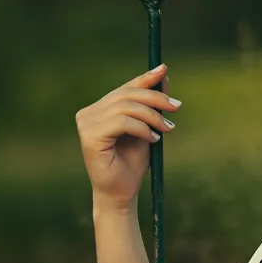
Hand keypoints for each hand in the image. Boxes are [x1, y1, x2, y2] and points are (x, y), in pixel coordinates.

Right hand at [75, 64, 179, 209]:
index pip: (124, 88)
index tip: (164, 69)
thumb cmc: (132, 163)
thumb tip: (163, 77)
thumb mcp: (147, 128)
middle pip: (126, 95)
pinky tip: (153, 139)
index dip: (144, 78)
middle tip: (176, 108)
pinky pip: (122, 122)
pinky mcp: (89, 137)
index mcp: (99, 110)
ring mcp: (85, 125)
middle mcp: (88, 114)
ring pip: (126, 107)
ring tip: (166, 130)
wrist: (121, 193)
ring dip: (152, 116)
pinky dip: (142, 128)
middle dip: (155, 98)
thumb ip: (151, 106)